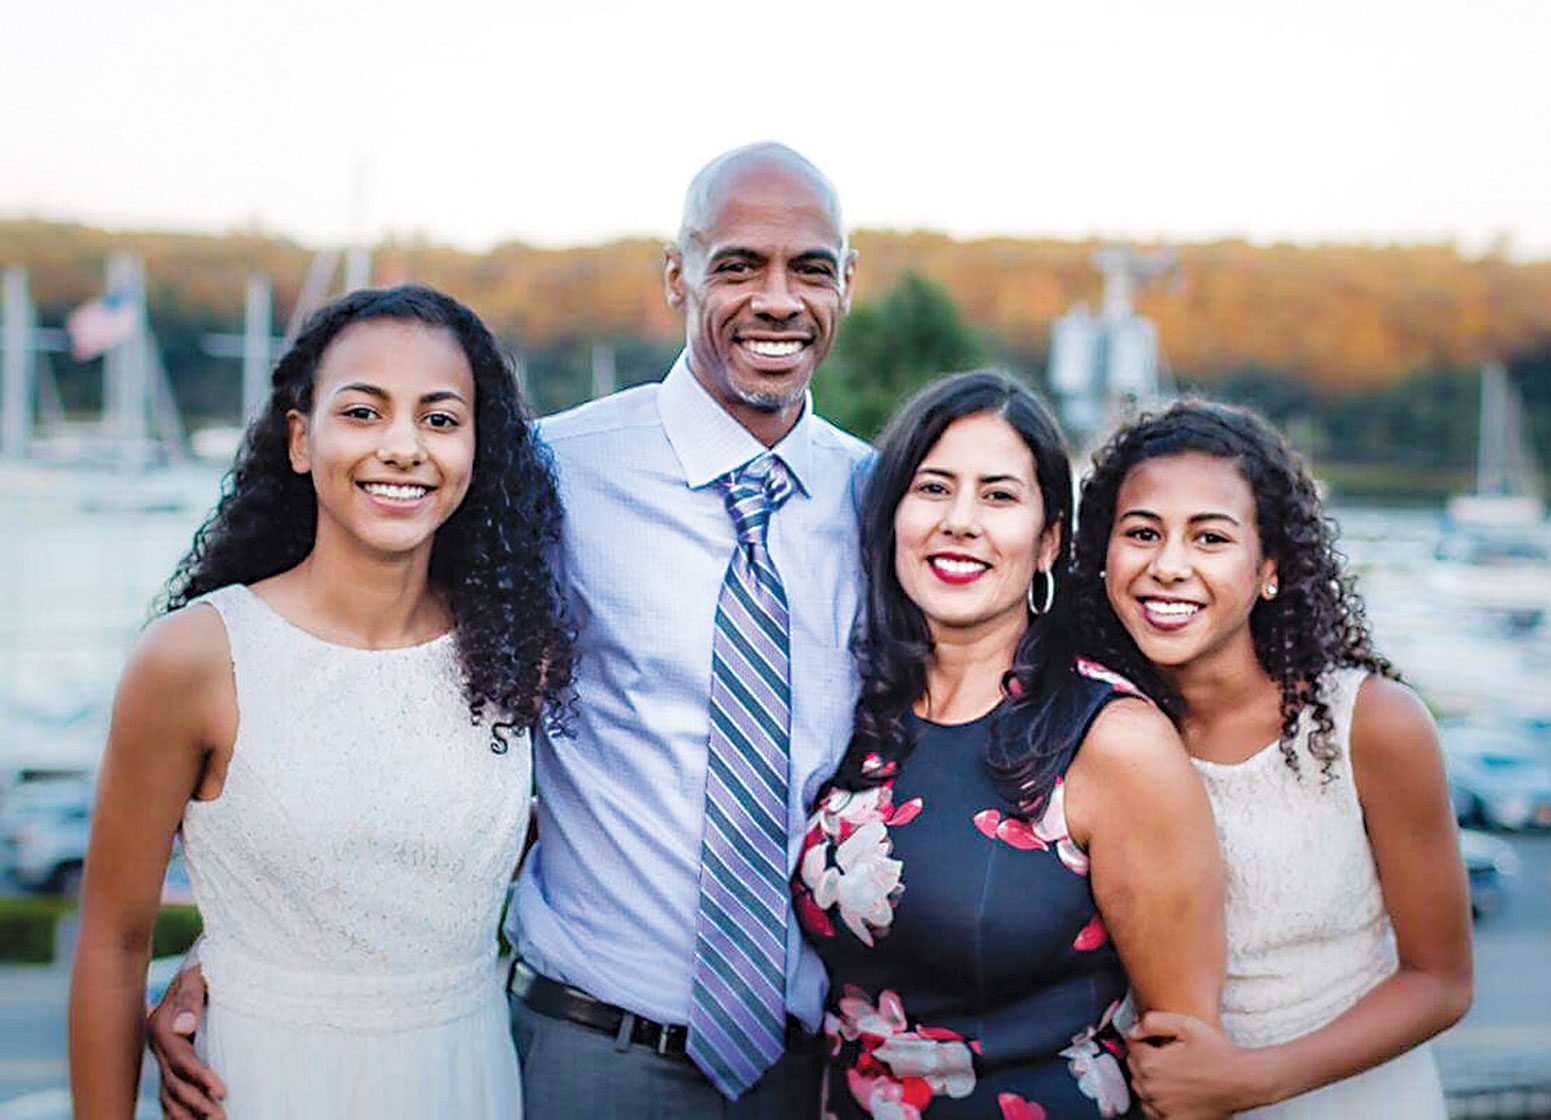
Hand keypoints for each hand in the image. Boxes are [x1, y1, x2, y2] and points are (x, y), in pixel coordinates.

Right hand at [146, 963, 225, 1118]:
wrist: (198, 958)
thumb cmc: (205, 963)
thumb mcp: (199, 972)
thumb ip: (190, 997)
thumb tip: (184, 1027)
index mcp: (162, 1024)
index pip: (182, 1060)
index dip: (201, 1077)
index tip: (223, 1091)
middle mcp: (157, 1041)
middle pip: (175, 1082)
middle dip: (198, 1103)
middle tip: (222, 1117)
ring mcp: (161, 1051)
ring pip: (169, 1091)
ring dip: (188, 1112)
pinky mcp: (169, 1056)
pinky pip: (169, 1090)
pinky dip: (175, 1110)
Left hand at [1127, 1011, 1247, 1119]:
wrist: (1244, 1081)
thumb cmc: (1219, 1053)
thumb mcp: (1187, 1024)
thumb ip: (1153, 1022)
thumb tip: (1134, 1030)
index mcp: (1152, 1064)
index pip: (1131, 1046)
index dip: (1141, 1038)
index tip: (1151, 1038)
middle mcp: (1153, 1088)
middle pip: (1134, 1068)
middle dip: (1143, 1057)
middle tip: (1162, 1052)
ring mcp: (1162, 1107)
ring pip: (1141, 1089)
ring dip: (1148, 1079)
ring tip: (1168, 1070)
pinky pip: (1152, 1111)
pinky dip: (1156, 1101)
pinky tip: (1170, 1091)